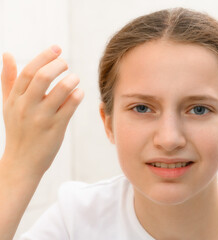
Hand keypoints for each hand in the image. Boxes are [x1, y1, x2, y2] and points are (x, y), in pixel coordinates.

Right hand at [1, 46, 83, 177]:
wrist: (22, 162)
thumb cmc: (18, 130)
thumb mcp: (8, 105)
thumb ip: (9, 80)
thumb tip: (8, 54)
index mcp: (15, 99)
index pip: (28, 71)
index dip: (44, 57)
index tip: (57, 48)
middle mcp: (27, 107)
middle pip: (42, 77)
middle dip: (58, 65)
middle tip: (66, 64)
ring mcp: (42, 118)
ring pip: (60, 90)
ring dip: (71, 80)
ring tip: (75, 78)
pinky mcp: (56, 129)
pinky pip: (70, 107)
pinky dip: (77, 95)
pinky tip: (79, 93)